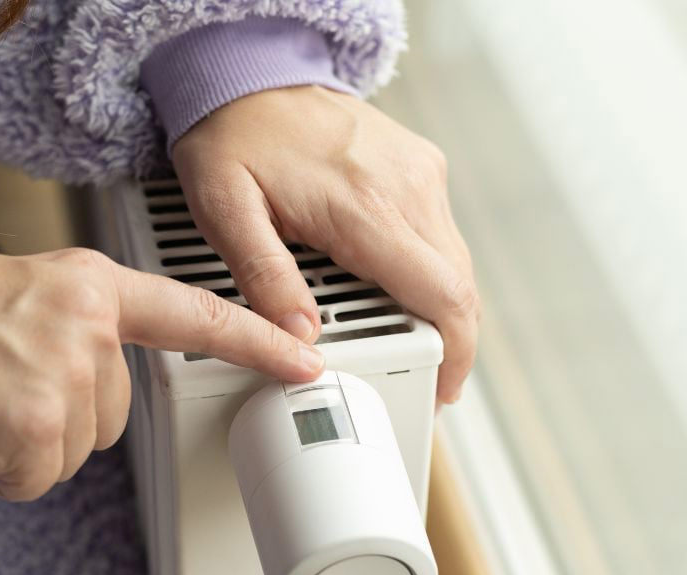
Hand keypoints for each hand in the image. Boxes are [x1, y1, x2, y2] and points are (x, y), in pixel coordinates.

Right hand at [0, 248, 323, 500]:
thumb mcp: (14, 299)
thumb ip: (72, 332)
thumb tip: (93, 387)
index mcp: (88, 284)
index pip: (193, 313)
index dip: (255, 340)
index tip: (307, 359)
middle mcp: (88, 322)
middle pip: (116, 415)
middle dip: (58, 420)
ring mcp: (66, 371)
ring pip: (74, 452)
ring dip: (22, 445)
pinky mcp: (35, 421)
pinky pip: (34, 478)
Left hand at [173, 85, 478, 403]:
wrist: (251, 75)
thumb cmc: (234, 139)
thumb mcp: (227, 211)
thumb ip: (266, 278)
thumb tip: (300, 339)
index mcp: (366, 207)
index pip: (442, 294)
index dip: (454, 353)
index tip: (444, 388)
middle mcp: (408, 188)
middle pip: (459, 285)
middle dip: (451, 340)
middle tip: (427, 380)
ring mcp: (420, 173)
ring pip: (455, 261)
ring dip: (441, 307)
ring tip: (411, 342)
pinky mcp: (420, 166)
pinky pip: (440, 233)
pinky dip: (431, 271)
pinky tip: (399, 290)